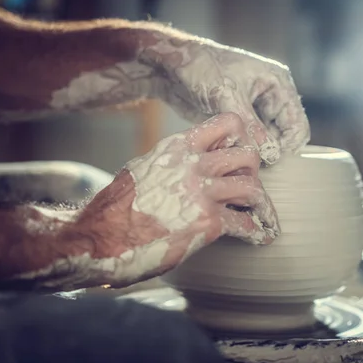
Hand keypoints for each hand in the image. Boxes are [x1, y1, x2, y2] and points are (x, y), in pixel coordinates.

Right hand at [75, 112, 278, 287]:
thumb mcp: (143, 167)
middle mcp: (194, 165)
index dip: (242, 138)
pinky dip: (257, 231)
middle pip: (248, 156)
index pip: (228, 123)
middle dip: (254, 173)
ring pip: (253, 188)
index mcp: (178, 147)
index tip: (240, 154)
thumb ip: (171, 162)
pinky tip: (260, 236)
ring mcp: (203, 194)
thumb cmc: (117, 208)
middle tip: (249, 187)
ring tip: (261, 215)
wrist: (101, 239)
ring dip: (259, 204)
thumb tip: (187, 162)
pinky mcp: (208, 223)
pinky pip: (246, 223)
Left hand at [138, 38, 310, 163]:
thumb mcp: (228, 95)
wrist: (173, 66)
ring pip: (266, 142)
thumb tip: (271, 154)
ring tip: (237, 158)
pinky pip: (249, 142)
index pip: (296, 123)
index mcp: (277, 84)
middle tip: (252, 163)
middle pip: (283, 136)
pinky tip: (229, 154)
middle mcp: (270, 98)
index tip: (270, 159)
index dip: (288, 145)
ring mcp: (254, 110)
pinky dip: (242, 150)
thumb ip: (252, 126)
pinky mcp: (239, 121)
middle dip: (271, 151)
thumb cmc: (202, 67)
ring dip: (255, 152)